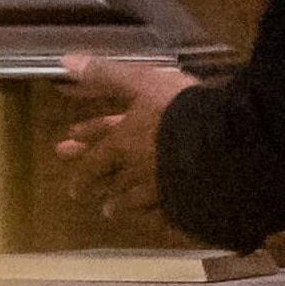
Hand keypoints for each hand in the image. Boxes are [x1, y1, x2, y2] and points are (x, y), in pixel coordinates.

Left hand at [53, 54, 195, 225]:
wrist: (220, 144)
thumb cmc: (177, 108)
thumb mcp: (141, 82)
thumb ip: (106, 76)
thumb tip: (66, 62)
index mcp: (124, 143)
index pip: (96, 149)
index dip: (82, 148)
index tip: (64, 151)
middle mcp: (137, 171)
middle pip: (110, 178)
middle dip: (92, 181)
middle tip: (76, 193)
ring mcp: (161, 191)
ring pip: (134, 201)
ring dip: (120, 203)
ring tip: (109, 211)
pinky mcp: (185, 205)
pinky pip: (167, 216)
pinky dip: (158, 219)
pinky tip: (157, 223)